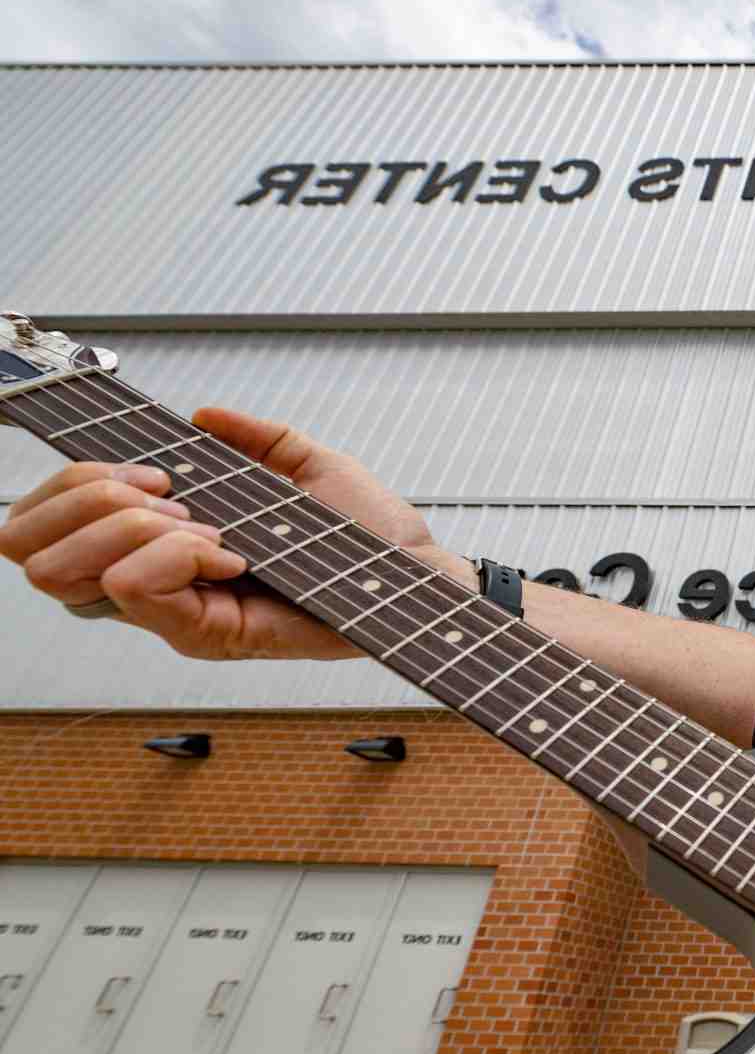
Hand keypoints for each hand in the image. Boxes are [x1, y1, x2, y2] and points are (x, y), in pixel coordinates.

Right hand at [0, 406, 439, 659]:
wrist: (417, 571)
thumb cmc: (366, 531)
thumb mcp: (302, 464)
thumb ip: (249, 437)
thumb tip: (200, 417)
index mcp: (157, 543)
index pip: (41, 523)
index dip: (71, 482)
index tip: (152, 467)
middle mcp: (151, 584)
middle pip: (25, 546)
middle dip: (84, 498)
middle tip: (169, 495)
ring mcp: (171, 613)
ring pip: (69, 570)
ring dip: (132, 526)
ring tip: (209, 527)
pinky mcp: (203, 637)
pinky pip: (137, 589)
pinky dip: (176, 552)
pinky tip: (231, 552)